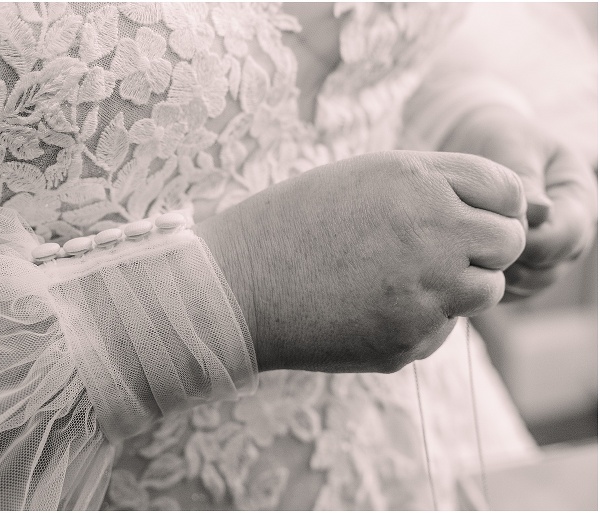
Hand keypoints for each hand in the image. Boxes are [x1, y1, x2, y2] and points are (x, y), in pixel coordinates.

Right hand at [195, 151, 525, 372]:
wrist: (236, 286)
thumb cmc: (290, 224)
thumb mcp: (360, 179)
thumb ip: (431, 187)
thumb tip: (488, 214)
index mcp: (417, 182)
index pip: (507, 190)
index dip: (493, 203)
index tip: (470, 215)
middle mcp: (433, 234)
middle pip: (508, 242)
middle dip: (484, 245)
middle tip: (442, 251)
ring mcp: (424, 294)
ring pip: (485, 290)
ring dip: (458, 285)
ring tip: (403, 279)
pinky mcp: (409, 342)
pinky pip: (443, 328)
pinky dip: (420, 319)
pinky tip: (370, 308)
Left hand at [441, 106, 597, 299]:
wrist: (480, 147)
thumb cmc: (499, 139)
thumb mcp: (512, 144)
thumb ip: (522, 176)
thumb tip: (537, 212)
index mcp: (578, 199)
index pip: (565, 237)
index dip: (526, 239)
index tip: (486, 226)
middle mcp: (569, 234)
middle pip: (548, 269)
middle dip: (505, 260)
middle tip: (464, 242)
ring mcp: (547, 257)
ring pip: (527, 286)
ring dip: (492, 275)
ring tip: (458, 250)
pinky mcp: (521, 270)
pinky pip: (507, 293)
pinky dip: (482, 283)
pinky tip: (456, 264)